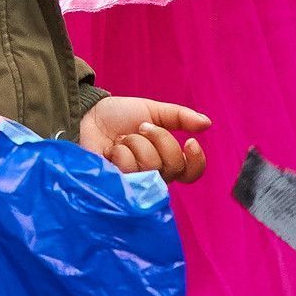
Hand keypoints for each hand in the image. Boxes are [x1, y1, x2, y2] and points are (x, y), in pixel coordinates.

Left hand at [79, 97, 210, 180]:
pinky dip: (121, 153)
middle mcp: (153, 174)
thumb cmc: (118, 115)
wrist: (88, 114)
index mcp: (165, 158)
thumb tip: (207, 123)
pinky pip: (130, 171)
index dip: (196, 161)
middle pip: (173, 166)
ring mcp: (134, 182)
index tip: (190, 141)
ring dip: (135, 144)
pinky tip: (110, 151)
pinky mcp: (116, 185)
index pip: (191, 172)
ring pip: (151, 167)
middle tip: (141, 127)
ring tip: (121, 139)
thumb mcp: (153, 110)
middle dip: (159, 139)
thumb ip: (180, 116)